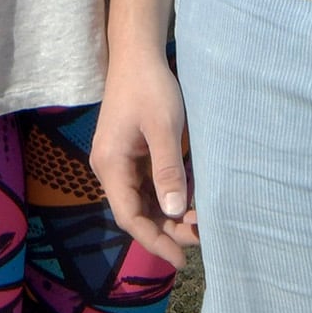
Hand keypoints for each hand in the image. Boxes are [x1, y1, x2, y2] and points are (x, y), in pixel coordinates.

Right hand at [92, 47, 198, 268]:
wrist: (137, 54)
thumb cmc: (150, 87)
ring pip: (143, 200)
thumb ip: (168, 171)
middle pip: (136, 211)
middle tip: (201, 235)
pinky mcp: (130, 153)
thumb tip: (174, 212)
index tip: (181, 258)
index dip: (155, 240)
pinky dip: (167, 194)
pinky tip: (190, 195)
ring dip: (168, 213)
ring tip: (199, 220)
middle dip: (167, 228)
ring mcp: (119, 161)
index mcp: (110, 164)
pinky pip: (147, 184)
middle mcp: (109, 167)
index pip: (129, 216)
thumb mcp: (163, 128)